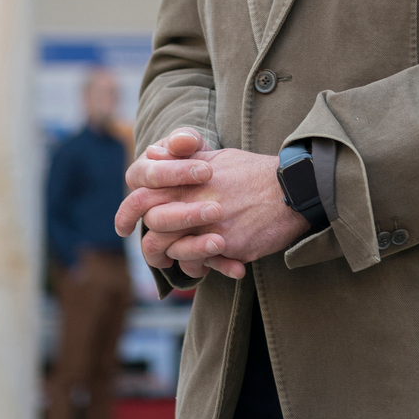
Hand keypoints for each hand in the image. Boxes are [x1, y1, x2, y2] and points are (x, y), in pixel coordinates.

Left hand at [114, 130, 307, 281]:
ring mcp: (210, 224)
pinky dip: (202, 266)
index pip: (142, 196)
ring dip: (176, 258)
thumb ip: (185, 157)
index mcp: (187, 179)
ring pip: (172, 251)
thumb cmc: (255, 172)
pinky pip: (201, 263)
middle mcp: (194, 201)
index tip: (124, 226)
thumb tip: (155, 152)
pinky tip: (214, 265)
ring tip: (186, 260)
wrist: (294, 189)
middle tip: (158, 253)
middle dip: (152, 245)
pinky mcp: (228, 245)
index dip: (127, 213)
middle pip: (152, 229)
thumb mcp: (219, 157)